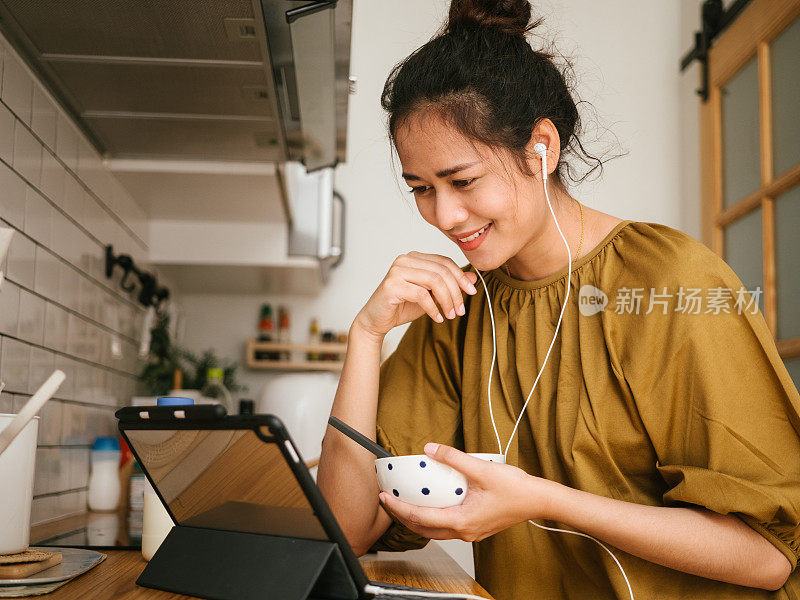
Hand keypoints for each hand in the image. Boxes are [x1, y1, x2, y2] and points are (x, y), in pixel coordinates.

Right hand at [354, 252, 478, 338]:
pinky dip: (433, 308)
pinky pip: (421, 295)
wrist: (376, 320)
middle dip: (455, 292)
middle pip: (441, 271)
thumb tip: (473, 278)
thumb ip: (449, 285)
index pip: (444, 262)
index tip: (472, 292)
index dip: (461, 277)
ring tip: (450, 314)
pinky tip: (437, 318)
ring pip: (434, 281)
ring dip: (446, 300)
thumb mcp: (431, 295)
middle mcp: (405, 260)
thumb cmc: (402, 306)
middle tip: (460, 310)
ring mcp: (397, 271)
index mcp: (414, 258)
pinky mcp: (392, 285)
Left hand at [378, 443, 556, 541]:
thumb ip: (453, 458)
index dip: (398, 508)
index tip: (384, 498)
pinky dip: (433, 517)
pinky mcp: (476, 528)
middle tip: (388, 501)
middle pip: (423, 528)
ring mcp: (470, 532)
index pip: (419, 517)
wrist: (538, 500)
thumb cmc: (515, 489)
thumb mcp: (481, 468)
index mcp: (461, 521)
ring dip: (417, 518)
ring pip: (435, 531)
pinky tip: (432, 503)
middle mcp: (463, 532)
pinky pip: (447, 527)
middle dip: (402, 516)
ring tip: (404, 503)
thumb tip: (429, 449)